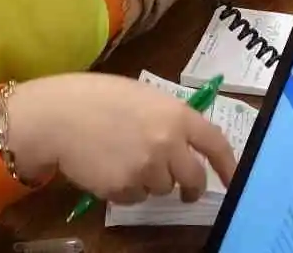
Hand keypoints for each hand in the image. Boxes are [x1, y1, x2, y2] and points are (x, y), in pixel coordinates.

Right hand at [3, 73, 237, 205]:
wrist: (58, 116)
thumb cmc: (99, 98)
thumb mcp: (144, 96)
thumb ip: (170, 119)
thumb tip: (188, 143)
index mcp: (177, 115)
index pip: (216, 143)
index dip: (229, 165)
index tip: (234, 179)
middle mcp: (168, 143)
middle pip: (194, 178)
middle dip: (192, 188)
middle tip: (186, 191)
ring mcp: (146, 168)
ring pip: (163, 189)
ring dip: (152, 181)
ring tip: (126, 159)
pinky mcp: (124, 188)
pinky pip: (136, 197)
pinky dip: (128, 189)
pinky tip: (110, 168)